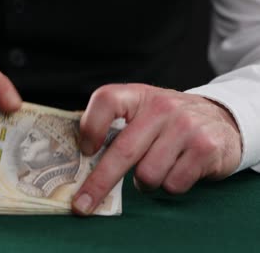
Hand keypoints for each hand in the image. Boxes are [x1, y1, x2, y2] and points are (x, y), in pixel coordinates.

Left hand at [72, 83, 240, 214]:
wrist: (220, 120)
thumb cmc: (166, 123)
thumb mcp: (140, 113)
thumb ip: (114, 128)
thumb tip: (80, 162)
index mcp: (138, 95)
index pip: (106, 100)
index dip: (90, 127)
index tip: (85, 152)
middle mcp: (162, 107)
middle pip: (123, 151)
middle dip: (99, 183)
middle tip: (82, 205)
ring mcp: (186, 126)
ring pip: (147, 175)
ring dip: (145, 182)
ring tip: (154, 169)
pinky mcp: (205, 148)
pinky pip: (172, 184)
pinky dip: (169, 185)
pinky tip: (175, 170)